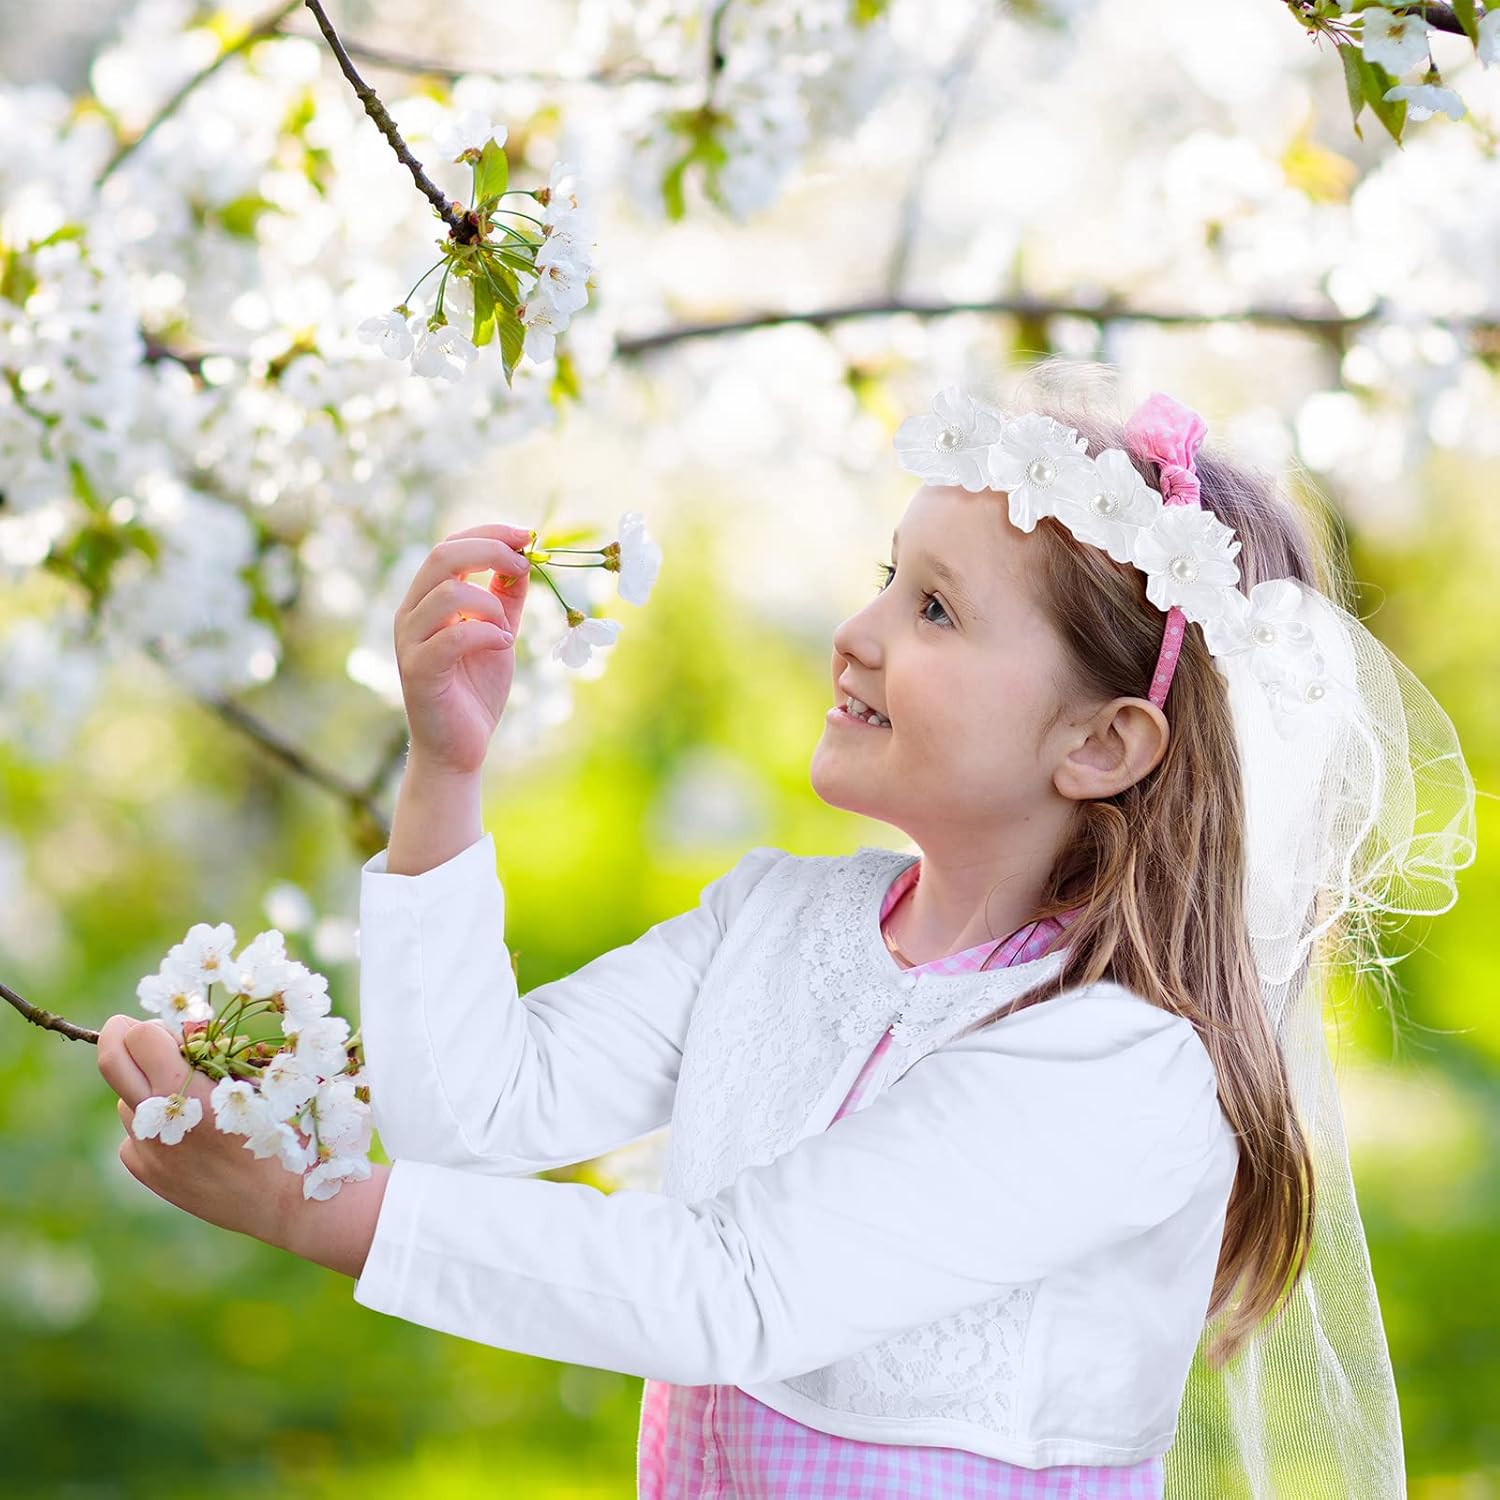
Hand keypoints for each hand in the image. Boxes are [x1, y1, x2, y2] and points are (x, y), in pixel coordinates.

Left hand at [97, 1014, 305, 1250]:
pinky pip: (134, 1134)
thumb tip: (178, 1034)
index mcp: (191, 1092)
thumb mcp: (258, 1081)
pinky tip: (186, 1133)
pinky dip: (153, 1124)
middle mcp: (160, 1120)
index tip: (171, 1031)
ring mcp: (148, 1149)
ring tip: (187, 1099)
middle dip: (120, 1036)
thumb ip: (213, 1056)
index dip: (155, 1026)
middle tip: (133, 1031)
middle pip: (111, 1062)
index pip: (140, 1037)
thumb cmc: (285, 1131)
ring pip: (125, 1100)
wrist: (285, 1199)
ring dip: (145, 1087)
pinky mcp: (146, 1172)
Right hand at [394, 523, 534, 776]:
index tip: (529, 535)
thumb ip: (506, 598)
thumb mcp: (499, 633)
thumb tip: (523, 560)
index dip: (489, 533)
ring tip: (507, 630)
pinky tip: (502, 645)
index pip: (449, 545)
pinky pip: (453, 635)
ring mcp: (410, 641)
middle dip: (491, 551)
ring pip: (448, 592)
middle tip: (525, 565)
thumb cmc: (474, 690)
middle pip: (442, 555)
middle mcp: (411, 614)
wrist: (459, 748)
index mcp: (426, 599)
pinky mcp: (419, 671)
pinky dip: (486, 633)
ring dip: (491, 603)